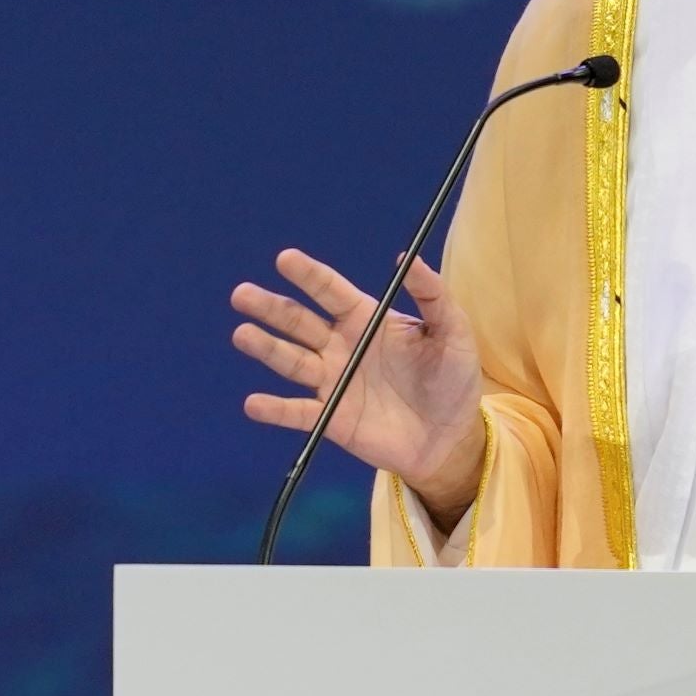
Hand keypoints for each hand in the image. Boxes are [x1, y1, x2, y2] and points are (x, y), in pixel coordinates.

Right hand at [231, 248, 486, 522]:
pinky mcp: (331, 419)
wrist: (451, 437)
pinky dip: (275, 410)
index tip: (285, 259)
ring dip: (266, 348)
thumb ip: (433, 295)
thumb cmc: (453, 379)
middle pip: (299, 322)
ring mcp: (333, 382)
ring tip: (242, 334)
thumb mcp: (453, 332)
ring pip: (291, 361)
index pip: (331, 291)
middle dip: (271, 307)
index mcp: (368, 320)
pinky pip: (298, 413)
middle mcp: (342, 346)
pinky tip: (254, 403)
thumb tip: (409, 258)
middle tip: (242, 293)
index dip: (309, 275)